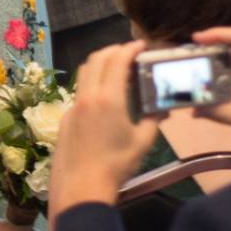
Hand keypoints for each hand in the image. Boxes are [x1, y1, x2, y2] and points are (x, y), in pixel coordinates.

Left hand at [46, 41, 157, 209]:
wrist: (82, 185)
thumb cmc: (117, 164)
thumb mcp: (143, 141)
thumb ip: (154, 119)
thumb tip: (164, 108)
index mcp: (108, 98)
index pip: (117, 60)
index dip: (129, 48)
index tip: (140, 45)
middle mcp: (88, 96)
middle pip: (96, 59)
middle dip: (113, 50)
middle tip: (128, 52)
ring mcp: (73, 106)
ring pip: (83, 73)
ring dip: (99, 64)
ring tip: (116, 70)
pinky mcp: (66, 118)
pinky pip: (79, 92)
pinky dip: (92, 84)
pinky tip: (104, 98)